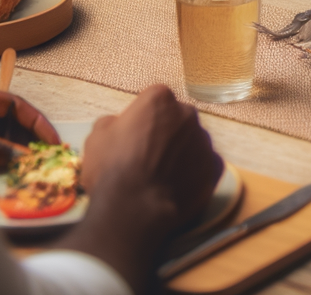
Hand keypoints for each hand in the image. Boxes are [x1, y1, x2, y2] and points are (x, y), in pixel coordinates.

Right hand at [61, 85, 223, 291]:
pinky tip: (177, 185)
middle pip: (177, 118)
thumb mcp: (96, 138)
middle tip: (148, 155)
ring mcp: (204, 142)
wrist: (134, 210)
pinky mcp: (214, 169)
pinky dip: (194, 172)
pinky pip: (205, 165)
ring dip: (181, 152)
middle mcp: (187, 115)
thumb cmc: (111, 169)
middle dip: (165, 131)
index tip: (133, 135)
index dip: (142, 118)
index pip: (154, 100)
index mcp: (160, 100)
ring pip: (192, 142)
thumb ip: (112, 123)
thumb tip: (119, 126)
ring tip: (162, 175)